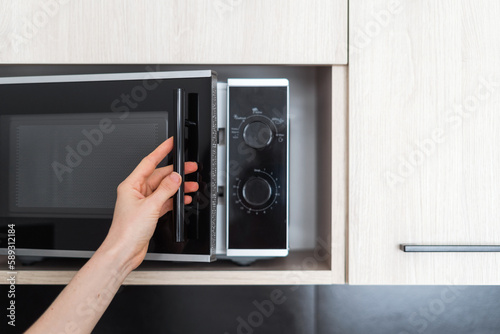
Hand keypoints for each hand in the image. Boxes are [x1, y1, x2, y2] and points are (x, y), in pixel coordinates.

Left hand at [99, 137, 197, 270]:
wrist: (123, 251)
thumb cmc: (127, 231)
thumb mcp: (150, 207)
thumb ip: (165, 190)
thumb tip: (175, 178)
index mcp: (131, 185)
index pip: (149, 162)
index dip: (161, 151)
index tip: (170, 143)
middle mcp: (136, 192)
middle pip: (159, 176)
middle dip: (176, 172)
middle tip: (190, 167)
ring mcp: (143, 203)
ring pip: (163, 189)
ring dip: (177, 188)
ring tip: (191, 185)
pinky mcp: (148, 213)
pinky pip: (164, 201)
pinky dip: (174, 200)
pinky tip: (183, 199)